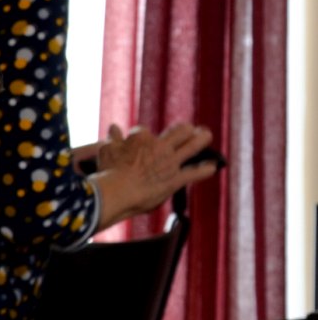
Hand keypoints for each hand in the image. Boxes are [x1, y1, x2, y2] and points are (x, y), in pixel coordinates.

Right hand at [92, 122, 218, 224]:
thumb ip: (113, 138)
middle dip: (186, 129)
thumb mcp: (106, 150)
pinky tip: (213, 167)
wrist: (116, 192)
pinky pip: (195, 172)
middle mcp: (159, 147)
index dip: (141, 135)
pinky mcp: (176, 179)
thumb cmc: (108, 171)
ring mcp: (170, 163)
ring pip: (194, 145)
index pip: (143, 131)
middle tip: (190, 129)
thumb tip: (114, 127)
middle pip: (180, 130)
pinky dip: (205, 169)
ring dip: (202, 139)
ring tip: (206, 135)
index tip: (139, 140)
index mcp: (140, 138)